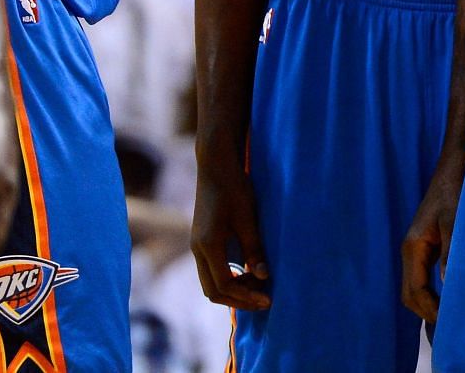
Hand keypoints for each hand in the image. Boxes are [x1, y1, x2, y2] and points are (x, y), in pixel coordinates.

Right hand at [191, 142, 270, 309]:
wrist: (215, 164)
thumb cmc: (233, 188)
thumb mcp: (248, 218)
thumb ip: (254, 249)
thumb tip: (264, 276)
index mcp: (208, 245)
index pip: (224, 285)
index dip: (246, 296)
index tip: (267, 299)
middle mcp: (197, 249)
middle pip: (213, 290)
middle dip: (238, 299)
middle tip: (263, 300)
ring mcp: (197, 245)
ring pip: (210, 281)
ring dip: (233, 289)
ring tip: (258, 286)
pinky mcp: (201, 239)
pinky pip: (211, 269)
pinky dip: (228, 277)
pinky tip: (247, 272)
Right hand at [400, 157, 464, 322]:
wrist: (454, 169)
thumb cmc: (455, 192)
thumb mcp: (456, 222)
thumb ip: (451, 252)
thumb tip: (449, 284)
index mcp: (413, 247)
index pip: (415, 291)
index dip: (430, 310)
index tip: (450, 323)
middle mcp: (410, 251)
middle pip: (410, 295)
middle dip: (427, 312)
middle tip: (452, 326)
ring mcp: (417, 249)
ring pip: (415, 287)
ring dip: (429, 303)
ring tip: (452, 316)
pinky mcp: (426, 246)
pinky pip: (423, 277)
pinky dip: (432, 292)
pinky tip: (450, 296)